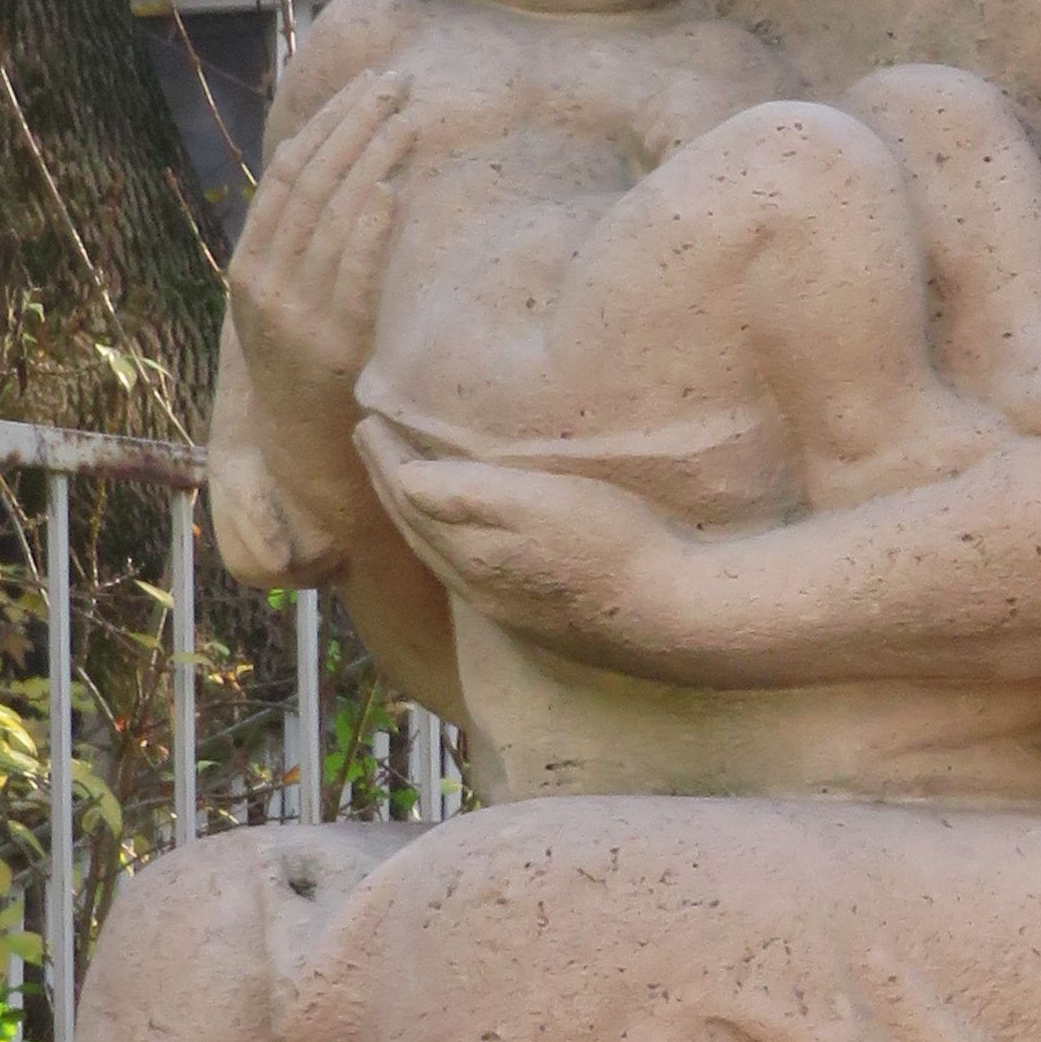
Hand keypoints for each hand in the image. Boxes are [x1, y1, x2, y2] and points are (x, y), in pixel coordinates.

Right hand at [228, 69, 410, 417]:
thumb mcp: (284, 301)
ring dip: (371, 157)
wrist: (305, 448)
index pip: (284, 174)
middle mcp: (264, 282)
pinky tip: (392, 186)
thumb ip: (299, 246)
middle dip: (354, 123)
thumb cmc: (306, 366)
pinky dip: (369, 223)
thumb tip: (335, 168)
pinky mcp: (334, 339)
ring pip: (332, 215)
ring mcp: (297, 311)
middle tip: (396, 81)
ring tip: (406, 116)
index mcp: (248, 266)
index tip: (361, 85)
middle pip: (310, 182)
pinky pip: (352, 268)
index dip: (323, 123)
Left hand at [355, 424, 712, 670]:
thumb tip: (403, 479)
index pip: (410, 498)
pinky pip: (473, 573)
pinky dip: (453, 542)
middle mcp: (479, 588)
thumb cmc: (612, 546)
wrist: (675, 619)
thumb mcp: (538, 504)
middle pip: (419, 530)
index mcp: (470, 556)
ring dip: (419, 517)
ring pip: (444, 556)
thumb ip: (466, 496)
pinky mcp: (542, 619)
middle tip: (374, 445)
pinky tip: (471, 537)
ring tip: (409, 485)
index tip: (365, 422)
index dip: (386, 459)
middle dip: (391, 486)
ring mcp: (510, 608)